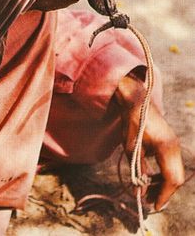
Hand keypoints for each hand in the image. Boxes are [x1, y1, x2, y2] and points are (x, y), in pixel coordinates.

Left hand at [115, 73, 184, 209]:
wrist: (137, 101)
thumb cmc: (132, 122)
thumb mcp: (131, 148)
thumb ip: (139, 169)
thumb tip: (142, 190)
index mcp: (166, 149)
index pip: (171, 180)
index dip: (164, 195)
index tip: (153, 206)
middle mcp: (175, 148)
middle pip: (176, 178)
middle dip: (164, 192)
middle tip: (148, 201)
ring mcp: (175, 145)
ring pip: (175, 172)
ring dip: (163, 184)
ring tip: (147, 192)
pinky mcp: (171, 144)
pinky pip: (171, 164)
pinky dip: (163, 174)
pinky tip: (151, 178)